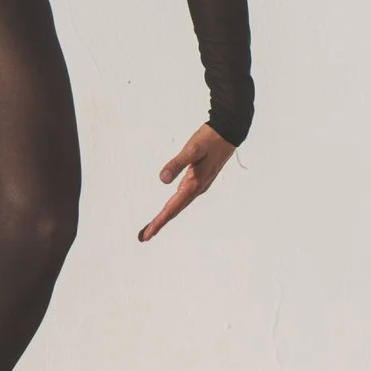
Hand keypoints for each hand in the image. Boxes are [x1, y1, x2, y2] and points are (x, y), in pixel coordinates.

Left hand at [139, 123, 233, 240]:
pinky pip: (182, 198)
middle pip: (174, 211)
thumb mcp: (192, 149)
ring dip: (165, 217)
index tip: (147, 234)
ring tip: (152, 227)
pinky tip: (168, 209)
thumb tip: (162, 179)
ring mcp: (198, 185)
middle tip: (142, 237)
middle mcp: (196, 188)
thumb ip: (177, 163)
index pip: (172, 208)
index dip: (159, 222)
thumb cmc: (210, 139)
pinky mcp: (198, 180)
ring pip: (178, 205)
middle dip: (159, 224)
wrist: (228, 133)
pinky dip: (172, 206)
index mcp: (194, 184)